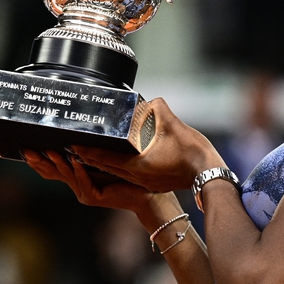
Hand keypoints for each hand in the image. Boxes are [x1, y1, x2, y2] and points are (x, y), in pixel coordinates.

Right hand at [22, 149, 154, 213]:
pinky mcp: (94, 198)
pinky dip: (79, 171)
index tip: (24, 149)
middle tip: (28, 150)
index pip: (51, 169)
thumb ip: (91, 150)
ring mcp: (84, 193)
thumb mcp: (104, 158)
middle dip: (40, 162)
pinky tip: (75, 160)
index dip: (37, 161)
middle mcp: (77, 186)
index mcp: (77, 177)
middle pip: (53, 174)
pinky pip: (84, 182)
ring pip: (67, 176)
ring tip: (50, 151)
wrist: (145, 193)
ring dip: (58, 163)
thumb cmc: (128, 173)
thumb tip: (80, 128)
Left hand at [69, 98, 225, 192]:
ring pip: (118, 172)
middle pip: (107, 168)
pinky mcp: (154, 183)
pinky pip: (130, 175)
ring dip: (103, 163)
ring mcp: (146, 182)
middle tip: (75, 147)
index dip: (88, 150)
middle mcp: (138, 177)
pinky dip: (119, 166)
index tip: (73, 144)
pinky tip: (120, 159)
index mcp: (137, 166)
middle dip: (90, 157)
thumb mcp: (174, 125)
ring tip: (91, 153)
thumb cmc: (193, 153)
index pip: (105, 158)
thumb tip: (150, 101)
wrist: (210, 175)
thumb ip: (158, 109)